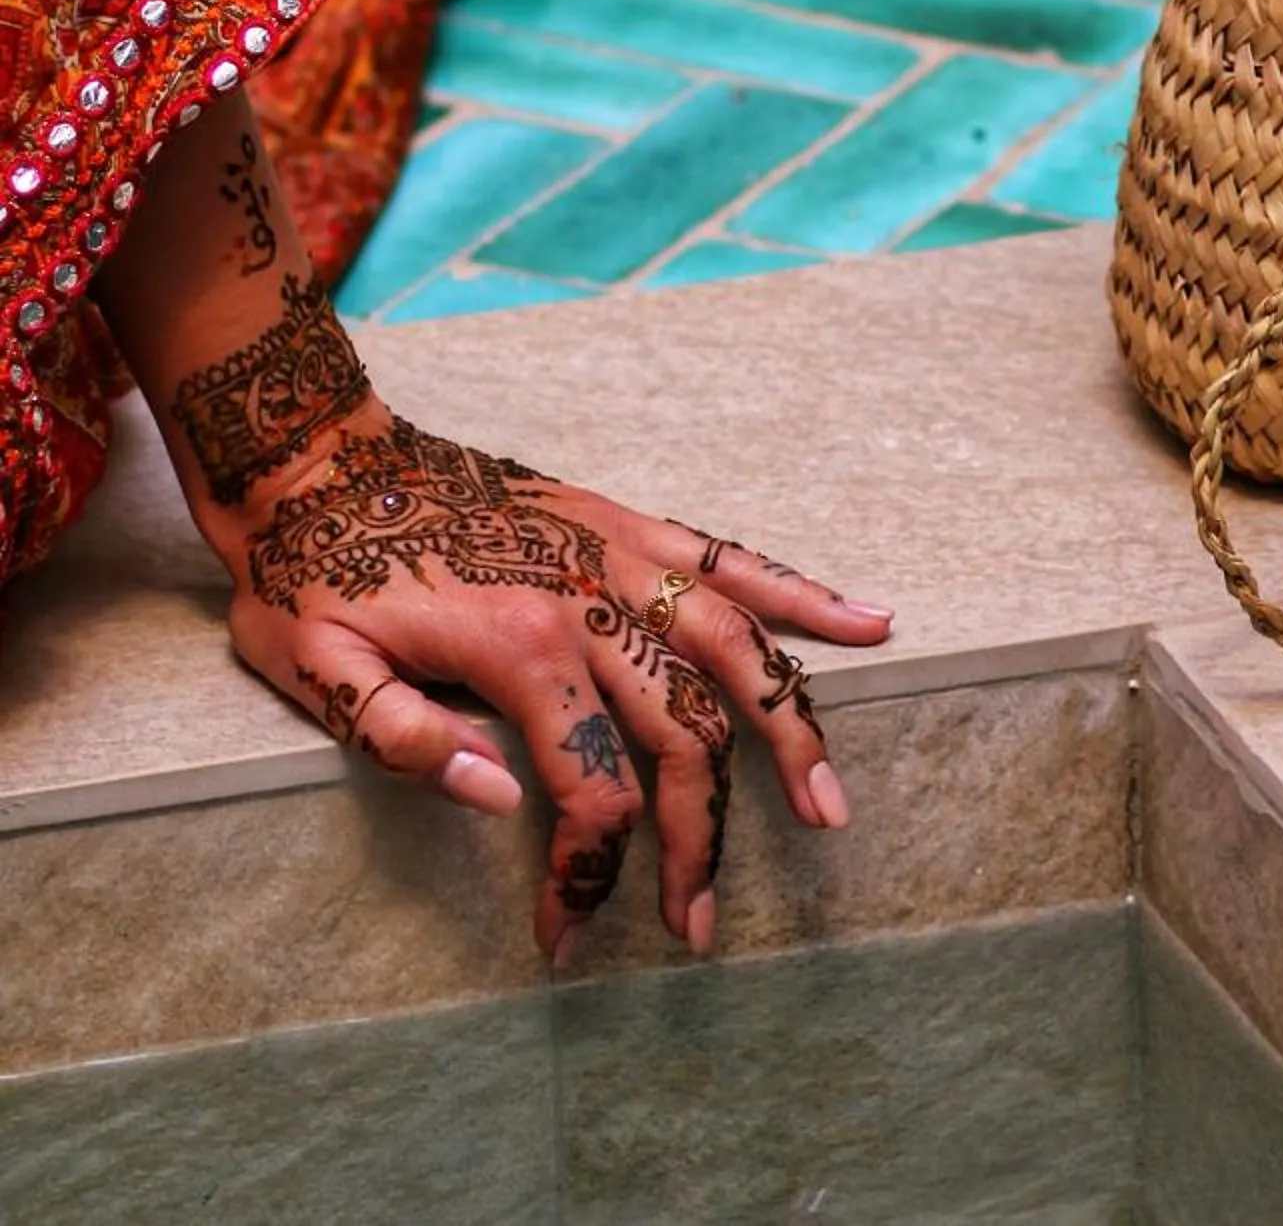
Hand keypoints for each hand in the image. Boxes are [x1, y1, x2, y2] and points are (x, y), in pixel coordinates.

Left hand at [211, 395, 892, 963]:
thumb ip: (405, 741)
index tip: (565, 933)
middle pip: (684, 735)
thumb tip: (501, 802)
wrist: (316, 454)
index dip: (590, 872)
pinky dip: (802, 593)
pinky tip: (867, 621)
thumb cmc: (309, 575)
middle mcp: (590, 597)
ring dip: (792, 728)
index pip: (594, 786)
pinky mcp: (623, 523)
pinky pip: (730, 558)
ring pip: (737, 647)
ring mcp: (618, 554)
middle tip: (697, 925)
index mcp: (519, 647)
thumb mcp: (319, 673)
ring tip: (830, 802)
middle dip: (699, 841)